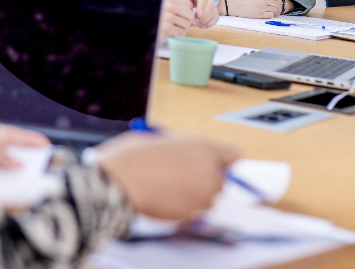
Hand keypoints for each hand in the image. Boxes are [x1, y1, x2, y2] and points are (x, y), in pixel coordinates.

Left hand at [0, 116, 49, 194]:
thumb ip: (4, 152)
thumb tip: (18, 165)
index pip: (10, 135)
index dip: (28, 140)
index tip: (46, 145)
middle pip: (10, 156)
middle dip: (28, 160)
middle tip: (49, 165)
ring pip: (6, 175)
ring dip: (22, 179)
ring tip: (43, 181)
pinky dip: (11, 192)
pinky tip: (26, 193)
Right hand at [96, 132, 238, 219]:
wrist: (120, 180)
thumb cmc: (136, 156)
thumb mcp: (163, 140)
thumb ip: (183, 149)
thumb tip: (188, 157)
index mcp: (204, 148)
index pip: (234, 157)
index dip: (225, 162)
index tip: (217, 167)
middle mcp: (210, 172)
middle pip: (221, 181)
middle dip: (206, 180)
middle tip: (183, 177)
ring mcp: (202, 196)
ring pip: (207, 198)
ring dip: (193, 195)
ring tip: (166, 185)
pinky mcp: (191, 214)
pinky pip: (192, 211)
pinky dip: (181, 207)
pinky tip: (161, 197)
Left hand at [157, 0, 219, 40]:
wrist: (180, 7)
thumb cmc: (177, 4)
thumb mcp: (177, 3)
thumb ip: (184, 7)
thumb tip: (193, 13)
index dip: (202, 7)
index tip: (198, 16)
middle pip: (211, 4)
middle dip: (203, 16)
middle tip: (195, 23)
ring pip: (214, 11)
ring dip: (205, 20)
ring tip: (195, 24)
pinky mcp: (214, 8)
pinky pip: (216, 17)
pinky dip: (209, 23)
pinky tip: (201, 26)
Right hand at [223, 0, 285, 18]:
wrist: (232, 4)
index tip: (279, 2)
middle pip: (277, 2)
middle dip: (279, 6)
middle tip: (279, 9)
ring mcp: (262, 6)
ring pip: (276, 9)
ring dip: (277, 12)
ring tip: (276, 13)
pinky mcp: (259, 14)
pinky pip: (271, 15)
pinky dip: (273, 16)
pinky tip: (271, 16)